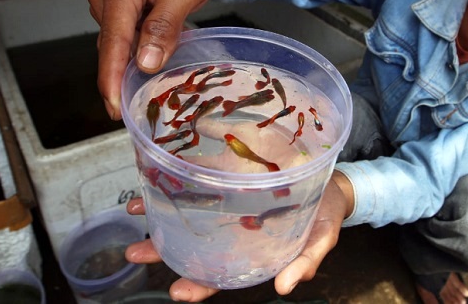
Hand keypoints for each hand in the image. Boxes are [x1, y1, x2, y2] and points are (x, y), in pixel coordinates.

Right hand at [87, 0, 214, 119]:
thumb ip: (165, 23)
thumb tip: (145, 62)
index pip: (113, 38)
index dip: (111, 75)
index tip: (114, 105)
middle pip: (111, 46)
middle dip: (122, 76)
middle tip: (140, 106)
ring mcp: (106, 4)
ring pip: (117, 47)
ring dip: (134, 63)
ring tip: (155, 79)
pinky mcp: (114, 13)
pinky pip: (123, 41)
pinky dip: (138, 53)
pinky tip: (154, 61)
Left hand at [125, 172, 350, 301]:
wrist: (333, 176)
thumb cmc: (326, 211)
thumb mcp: (323, 238)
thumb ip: (306, 261)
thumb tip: (285, 287)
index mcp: (254, 252)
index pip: (221, 275)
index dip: (198, 285)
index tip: (176, 292)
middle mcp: (235, 229)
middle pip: (194, 247)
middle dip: (162, 252)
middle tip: (135, 253)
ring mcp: (230, 202)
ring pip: (188, 215)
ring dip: (159, 216)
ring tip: (134, 211)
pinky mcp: (230, 175)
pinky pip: (199, 180)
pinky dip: (176, 180)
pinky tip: (157, 176)